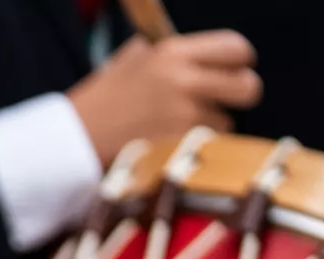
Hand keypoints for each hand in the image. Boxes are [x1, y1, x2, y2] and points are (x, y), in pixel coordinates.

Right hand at [66, 30, 260, 165]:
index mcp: (173, 52)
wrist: (75, 136)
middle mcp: (183, 80)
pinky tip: (173, 142)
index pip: (235, 47)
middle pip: (248, 86)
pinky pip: (208, 145)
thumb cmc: (102, 98)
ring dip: (211, 125)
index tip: (233, 69)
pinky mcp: (178, 145)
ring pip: (228, 121)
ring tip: (181, 126)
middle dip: (241, 94)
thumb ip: (166, 53)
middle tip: (226, 99)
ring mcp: (183, 115)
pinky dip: (196, 146)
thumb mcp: (130, 61)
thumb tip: (197, 52)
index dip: (241, 59)